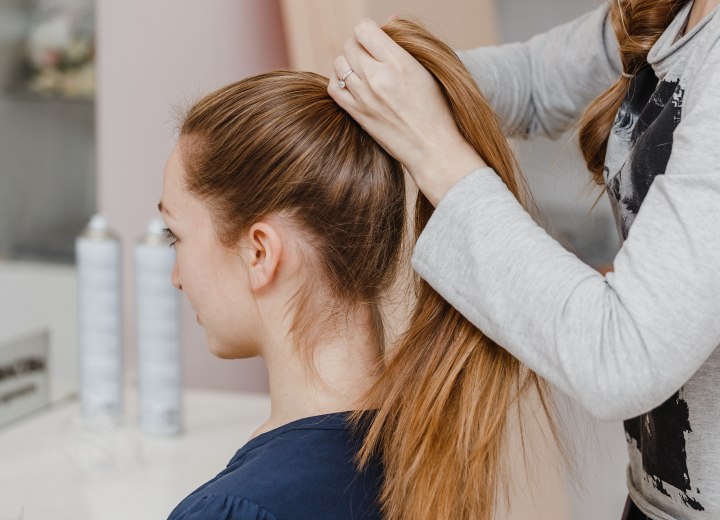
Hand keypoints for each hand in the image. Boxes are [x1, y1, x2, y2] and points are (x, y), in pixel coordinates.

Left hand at [327, 18, 485, 205]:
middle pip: (349, 45)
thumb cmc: (436, 109)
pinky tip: (353, 85)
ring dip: (349, 63)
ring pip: (339, 64)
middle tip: (372, 57)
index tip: (376, 39)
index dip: (369, 31)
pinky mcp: (357, 114)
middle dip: (359, 47)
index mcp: (398, 63)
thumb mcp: (426, 70)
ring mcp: (364, 97)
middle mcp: (377, 78)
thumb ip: (403, 46)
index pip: (364, 29)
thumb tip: (387, 20)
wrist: (431, 147)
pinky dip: (339, 81)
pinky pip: (333, 87)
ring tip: (364, 71)